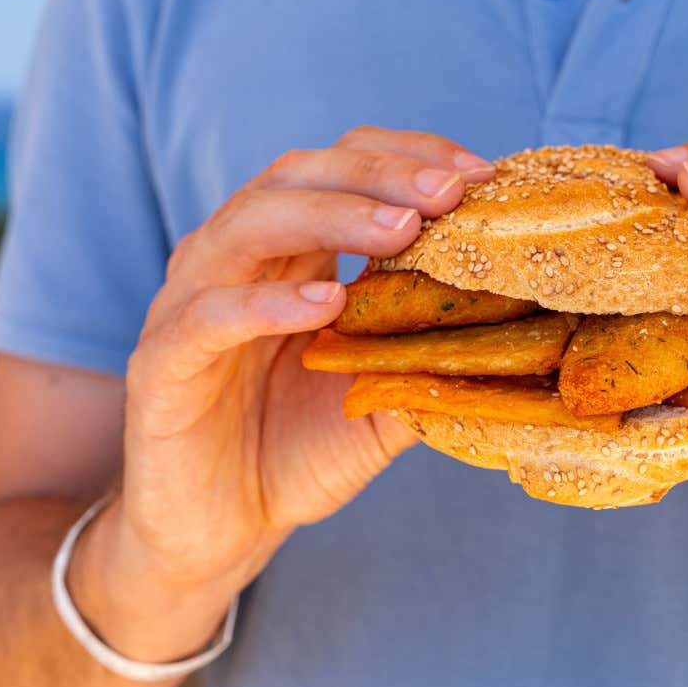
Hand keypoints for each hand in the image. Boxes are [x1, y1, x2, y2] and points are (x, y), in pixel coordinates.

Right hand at [76, 129, 493, 654]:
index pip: (345, 166)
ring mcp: (192, 303)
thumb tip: (525, 331)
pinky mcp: (162, 363)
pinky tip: (324, 304)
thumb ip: (434, 357)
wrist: (223, 528)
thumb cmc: (302, 448)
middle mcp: (238, 260)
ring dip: (332, 216)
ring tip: (402, 230)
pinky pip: (207, 317)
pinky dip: (265, 303)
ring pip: (248, 224)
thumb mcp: (386, 397)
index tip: (478, 177)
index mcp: (291, 251)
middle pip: (299, 175)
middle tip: (448, 193)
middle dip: (380, 175)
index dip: (410, 158)